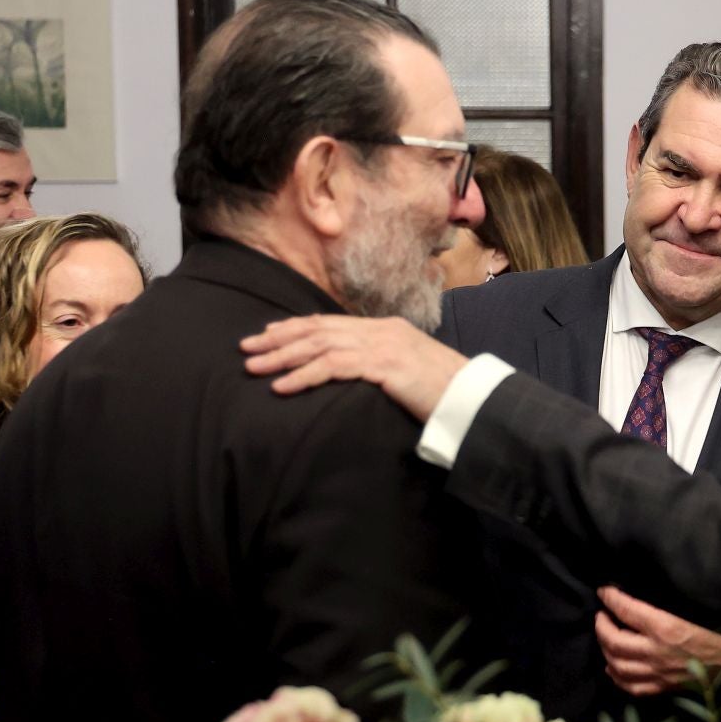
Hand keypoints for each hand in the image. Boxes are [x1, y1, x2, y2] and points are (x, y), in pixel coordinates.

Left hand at [241, 315, 467, 421]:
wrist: (473, 398)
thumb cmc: (443, 393)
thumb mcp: (408, 373)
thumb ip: (381, 368)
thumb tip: (356, 376)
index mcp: (385, 329)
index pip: (331, 323)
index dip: (296, 327)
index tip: (269, 334)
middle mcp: (380, 330)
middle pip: (318, 329)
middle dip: (278, 339)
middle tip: (247, 349)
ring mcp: (382, 345)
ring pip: (320, 346)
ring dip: (282, 358)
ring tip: (254, 369)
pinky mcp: (383, 365)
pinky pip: (333, 367)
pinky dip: (304, 376)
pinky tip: (282, 386)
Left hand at [594, 585, 720, 696]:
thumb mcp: (693, 608)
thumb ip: (663, 604)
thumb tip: (638, 595)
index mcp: (664, 627)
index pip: (626, 610)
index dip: (610, 598)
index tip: (604, 591)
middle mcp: (656, 652)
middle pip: (613, 640)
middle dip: (601, 625)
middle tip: (602, 615)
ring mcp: (658, 673)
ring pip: (616, 664)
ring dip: (605, 649)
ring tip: (606, 638)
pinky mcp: (663, 687)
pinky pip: (631, 686)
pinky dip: (617, 676)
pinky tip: (614, 667)